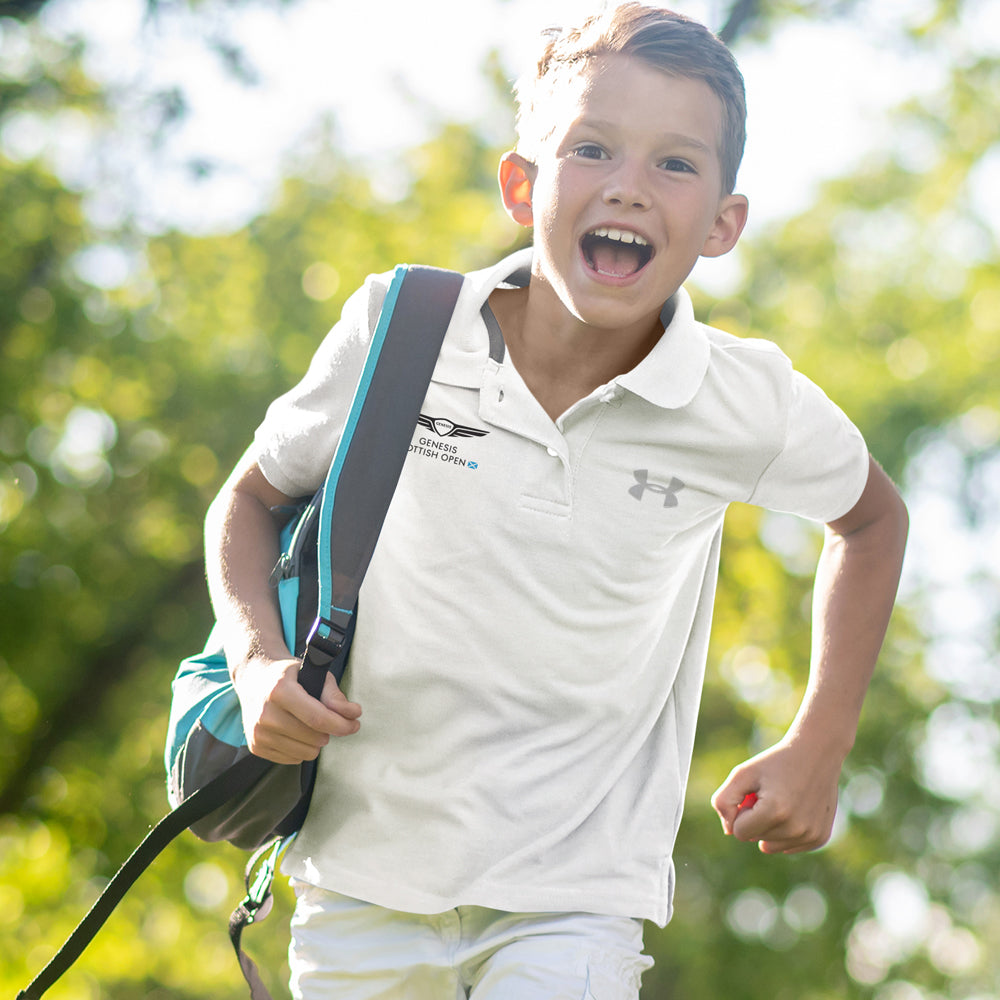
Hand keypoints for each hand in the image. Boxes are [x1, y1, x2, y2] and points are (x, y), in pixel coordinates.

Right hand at [233, 655, 361, 764]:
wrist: (254, 678)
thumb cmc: (289, 675)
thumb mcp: (313, 673)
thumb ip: (334, 694)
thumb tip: (352, 714)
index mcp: (280, 690)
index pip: (318, 718)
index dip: (342, 724)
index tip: (354, 724)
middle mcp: (265, 713)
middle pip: (314, 738)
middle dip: (330, 731)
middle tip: (328, 719)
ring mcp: (258, 732)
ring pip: (306, 752)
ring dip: (316, 742)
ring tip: (310, 724)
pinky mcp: (255, 746)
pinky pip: (293, 759)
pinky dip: (301, 748)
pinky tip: (296, 731)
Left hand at [710, 738, 841, 853]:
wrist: (816, 754)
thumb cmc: (774, 763)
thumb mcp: (742, 773)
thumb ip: (724, 801)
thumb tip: (730, 831)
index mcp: (774, 811)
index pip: (740, 833)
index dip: (741, 812)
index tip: (753, 794)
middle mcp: (795, 828)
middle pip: (756, 839)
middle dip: (756, 818)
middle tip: (770, 794)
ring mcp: (810, 835)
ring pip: (772, 846)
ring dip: (770, 827)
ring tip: (782, 801)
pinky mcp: (820, 838)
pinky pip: (789, 846)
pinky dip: (786, 831)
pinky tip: (795, 810)